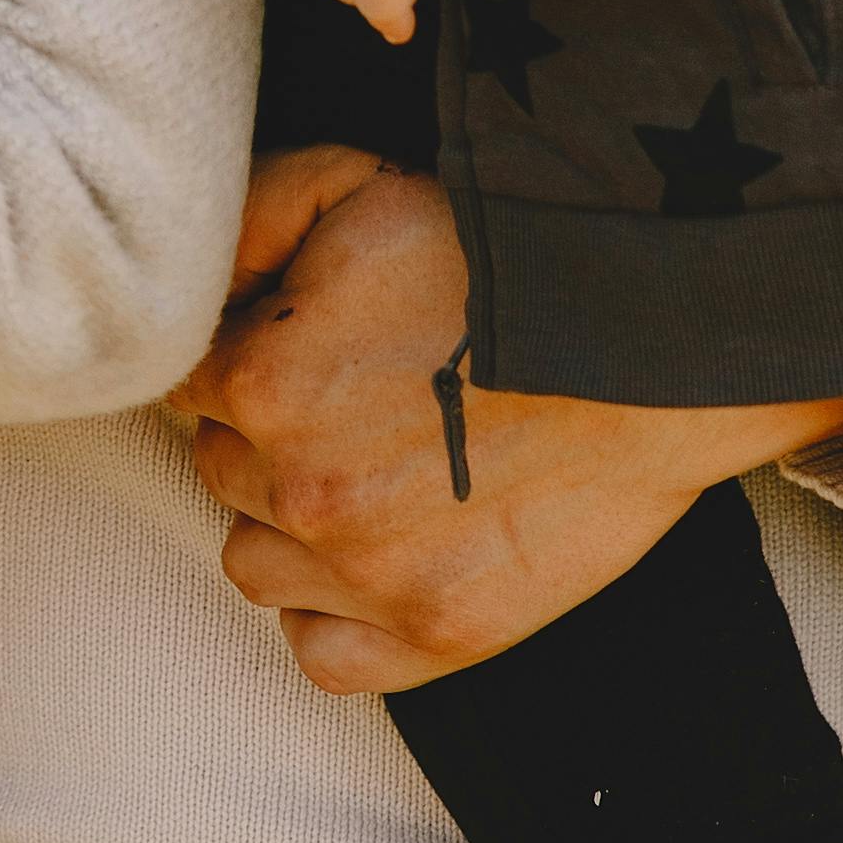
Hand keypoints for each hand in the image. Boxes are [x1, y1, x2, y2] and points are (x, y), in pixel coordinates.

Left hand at [170, 149, 842, 692]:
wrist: (655, 343)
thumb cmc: (506, 259)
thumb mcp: (357, 185)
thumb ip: (247, 219)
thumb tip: (194, 275)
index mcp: (264, 383)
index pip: (187, 384)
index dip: (242, 355)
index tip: (298, 343)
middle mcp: (303, 492)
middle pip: (221, 470)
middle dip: (267, 433)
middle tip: (352, 397)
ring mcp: (371, 576)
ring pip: (254, 564)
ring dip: (289, 526)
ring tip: (366, 475)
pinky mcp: (439, 634)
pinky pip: (322, 657)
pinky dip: (333, 615)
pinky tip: (376, 558)